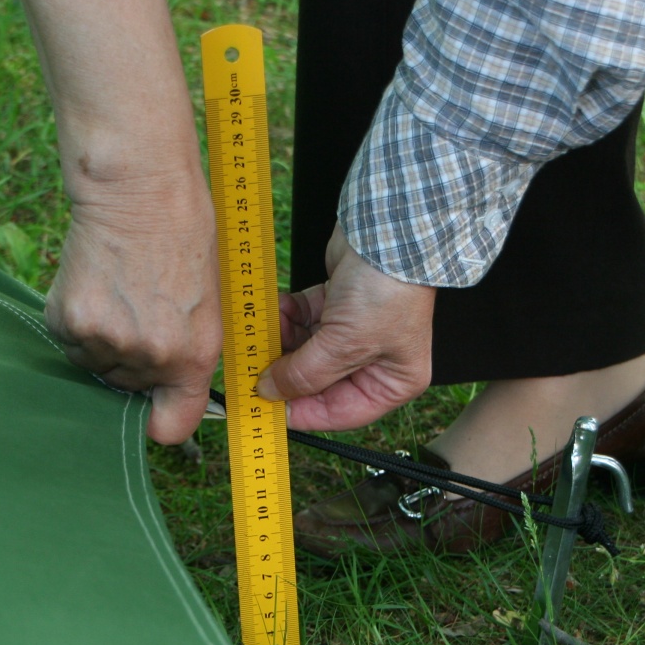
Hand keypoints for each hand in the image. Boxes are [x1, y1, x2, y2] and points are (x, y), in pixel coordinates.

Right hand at [45, 175, 221, 443]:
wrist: (140, 189)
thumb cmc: (182, 235)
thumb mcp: (208, 302)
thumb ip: (188, 351)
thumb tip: (165, 389)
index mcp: (194, 356)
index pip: (172, 427)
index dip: (159, 417)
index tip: (153, 405)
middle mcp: (151, 356)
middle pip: (126, 388)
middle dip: (130, 360)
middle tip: (138, 309)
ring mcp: (107, 340)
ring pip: (93, 363)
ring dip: (100, 338)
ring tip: (118, 290)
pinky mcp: (70, 320)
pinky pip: (66, 340)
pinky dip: (74, 318)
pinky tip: (94, 282)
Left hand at [258, 224, 434, 430]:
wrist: (388, 231)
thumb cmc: (387, 290)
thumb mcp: (344, 345)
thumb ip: (304, 374)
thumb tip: (269, 392)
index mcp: (392, 382)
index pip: (339, 412)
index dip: (300, 413)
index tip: (264, 410)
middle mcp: (374, 360)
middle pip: (317, 382)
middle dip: (285, 373)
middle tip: (252, 370)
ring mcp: (354, 331)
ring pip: (304, 350)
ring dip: (281, 341)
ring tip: (263, 332)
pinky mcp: (336, 303)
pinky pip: (302, 319)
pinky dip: (286, 316)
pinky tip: (277, 308)